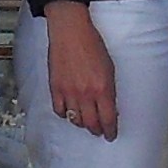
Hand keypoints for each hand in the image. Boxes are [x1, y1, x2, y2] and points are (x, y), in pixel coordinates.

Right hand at [44, 2, 119, 138]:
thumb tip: (110, 105)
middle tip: (100, 131)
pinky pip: (59, 110)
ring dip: (82, 123)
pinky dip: (64, 114)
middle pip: (91, 124)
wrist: (71, 32)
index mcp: (103, 89)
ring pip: (75, 120)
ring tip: (85, 122)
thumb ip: (109, 89)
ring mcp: (69, 93)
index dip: (110, 130)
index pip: (108, 119)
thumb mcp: (109, 67)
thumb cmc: (92, 45)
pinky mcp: (55, 88)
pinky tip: (68, 112)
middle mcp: (86, 94)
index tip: (111, 134)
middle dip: (97, 130)